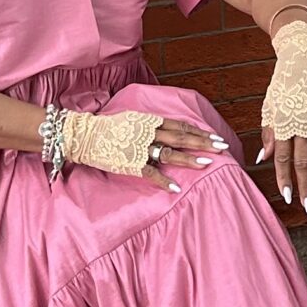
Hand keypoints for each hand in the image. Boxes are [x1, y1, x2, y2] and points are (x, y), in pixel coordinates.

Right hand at [60, 109, 227, 188]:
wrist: (86, 135)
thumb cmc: (108, 128)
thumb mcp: (133, 119)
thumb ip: (151, 124)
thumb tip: (169, 130)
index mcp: (150, 120)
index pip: (181, 126)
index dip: (199, 131)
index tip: (215, 136)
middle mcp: (148, 132)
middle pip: (181, 137)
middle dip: (203, 142)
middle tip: (221, 147)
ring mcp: (140, 148)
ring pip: (170, 153)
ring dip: (189, 159)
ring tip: (206, 164)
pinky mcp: (131, 163)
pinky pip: (151, 173)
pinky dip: (164, 181)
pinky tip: (177, 187)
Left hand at [255, 20, 306, 217]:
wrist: (303, 59)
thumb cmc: (282, 85)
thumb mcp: (269, 107)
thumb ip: (268, 133)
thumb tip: (262, 158)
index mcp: (283, 124)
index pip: (282, 158)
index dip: (284, 179)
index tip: (287, 197)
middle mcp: (301, 126)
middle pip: (302, 162)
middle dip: (304, 187)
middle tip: (306, 208)